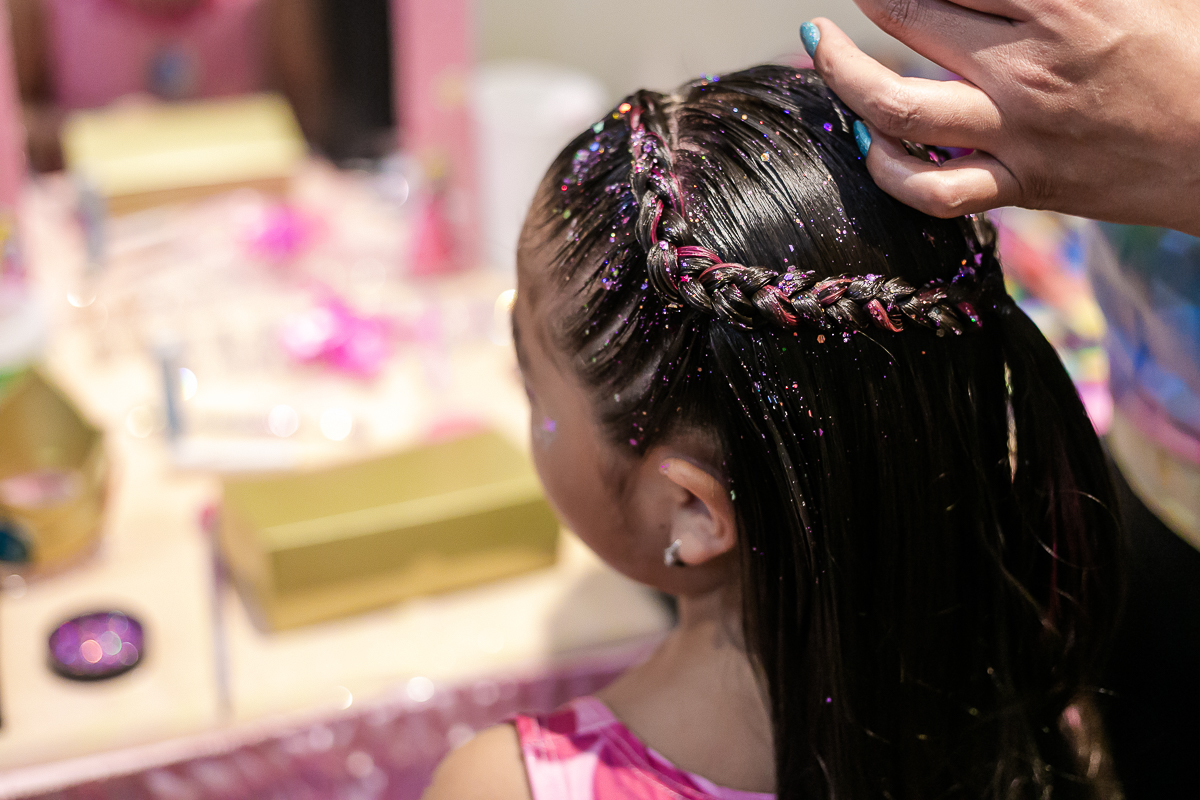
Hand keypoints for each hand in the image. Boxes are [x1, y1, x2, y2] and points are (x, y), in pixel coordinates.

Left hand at [805, 2, 1199, 235]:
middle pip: (910, 15)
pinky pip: (930, 190)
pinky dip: (884, 168)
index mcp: (1067, 3)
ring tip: (821, 46)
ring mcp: (1018, 133)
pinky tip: (865, 138)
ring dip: (842, 73)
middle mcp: (1028, 67)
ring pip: (896, 105)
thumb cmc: (1192, 54)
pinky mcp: (1020, 185)